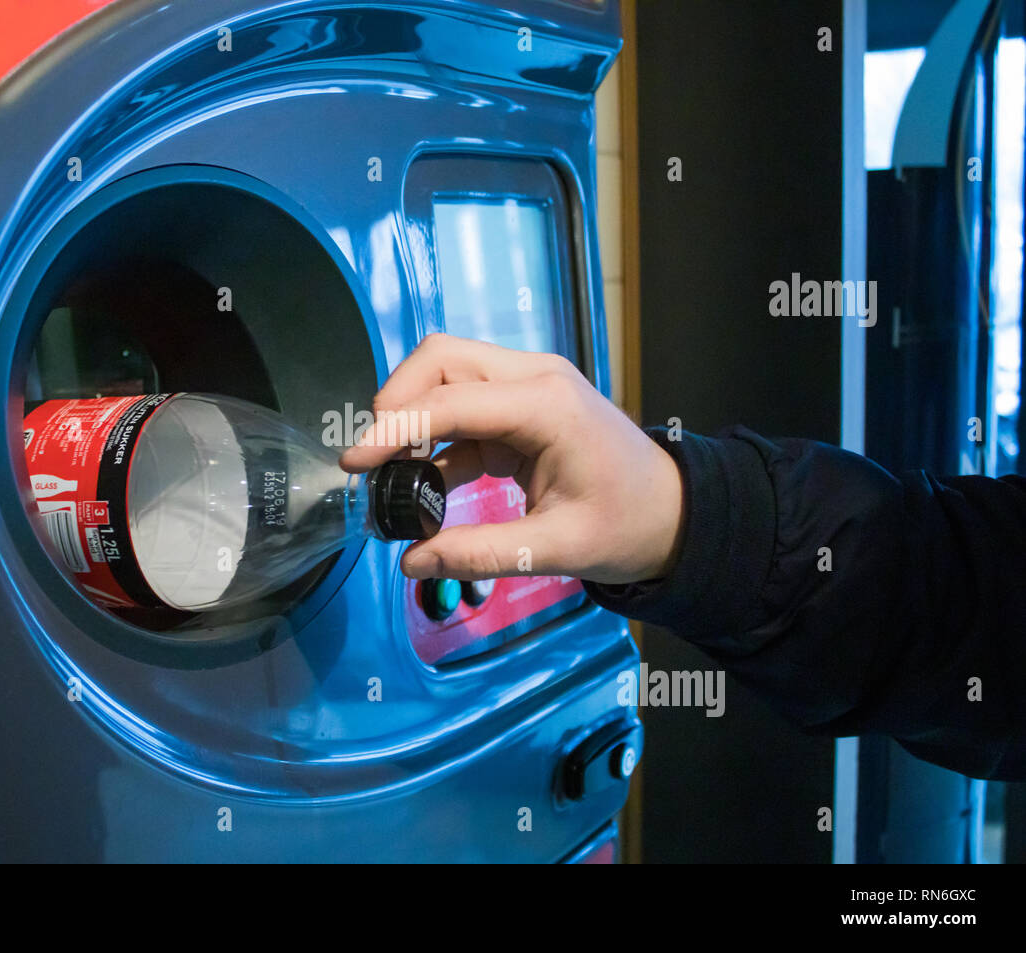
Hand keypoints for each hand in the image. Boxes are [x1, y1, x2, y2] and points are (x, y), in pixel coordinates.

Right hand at [339, 334, 684, 584]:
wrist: (674, 512)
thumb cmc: (628, 525)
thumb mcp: (557, 549)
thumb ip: (481, 553)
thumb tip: (412, 562)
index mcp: (547, 405)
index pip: (450, 400)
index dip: (394, 429)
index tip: (354, 462)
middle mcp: (534, 378)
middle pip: (440, 360)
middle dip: (396, 403)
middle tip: (371, 461)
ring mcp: (527, 386)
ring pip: (445, 373)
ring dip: (410, 414)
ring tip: (390, 473)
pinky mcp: (520, 406)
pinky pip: (461, 406)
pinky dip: (433, 437)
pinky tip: (423, 483)